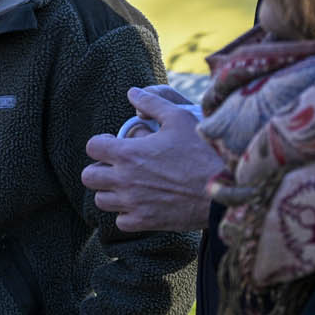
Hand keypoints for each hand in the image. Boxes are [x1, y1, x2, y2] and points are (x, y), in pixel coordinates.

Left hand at [82, 87, 223, 232]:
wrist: (226, 189)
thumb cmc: (203, 150)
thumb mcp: (179, 118)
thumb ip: (152, 103)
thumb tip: (132, 92)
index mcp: (128, 154)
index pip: (92, 147)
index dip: (101, 142)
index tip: (114, 143)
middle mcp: (125, 180)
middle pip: (88, 177)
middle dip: (99, 168)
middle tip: (117, 165)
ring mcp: (134, 204)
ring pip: (100, 200)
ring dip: (110, 191)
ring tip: (128, 184)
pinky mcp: (146, 222)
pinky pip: (120, 222)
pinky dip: (125, 213)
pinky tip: (140, 202)